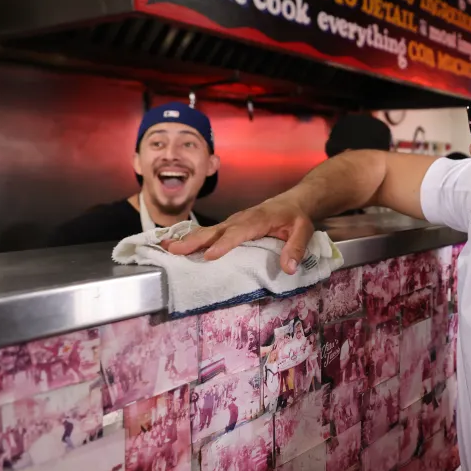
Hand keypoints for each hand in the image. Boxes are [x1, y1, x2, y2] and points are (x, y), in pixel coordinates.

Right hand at [164, 198, 313, 271]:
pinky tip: (177, 246)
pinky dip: (193, 239)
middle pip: (216, 230)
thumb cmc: (297, 217)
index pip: (240, 232)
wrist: (294, 202)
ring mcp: (233, 222)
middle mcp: (241, 219)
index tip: (209, 255)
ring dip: (187, 240)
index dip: (224, 244)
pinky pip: (210, 233)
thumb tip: (288, 268)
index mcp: (259, 219)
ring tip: (167, 248)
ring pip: (209, 231)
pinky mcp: (229, 226)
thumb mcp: (304, 231)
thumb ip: (296, 248)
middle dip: (194, 240)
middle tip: (173, 250)